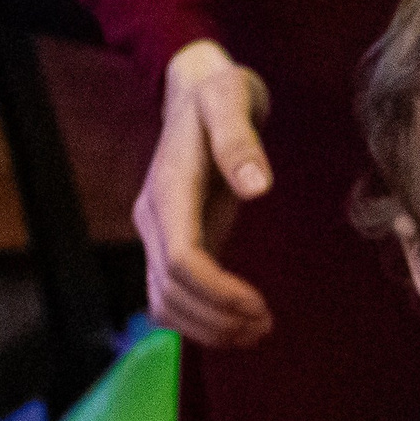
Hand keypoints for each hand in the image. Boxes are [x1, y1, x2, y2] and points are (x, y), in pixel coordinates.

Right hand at [136, 40, 273, 346]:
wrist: (194, 89)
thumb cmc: (219, 93)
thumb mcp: (231, 99)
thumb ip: (240, 139)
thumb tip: (256, 186)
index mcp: (168, 189)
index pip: (180, 259)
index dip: (216, 292)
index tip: (258, 306)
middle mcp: (154, 218)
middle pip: (169, 289)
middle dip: (216, 317)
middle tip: (265, 326)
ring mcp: (158, 233)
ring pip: (163, 301)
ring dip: (207, 326)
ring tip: (258, 330)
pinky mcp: (172, 241)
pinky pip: (171, 295)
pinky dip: (199, 319)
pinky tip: (239, 323)